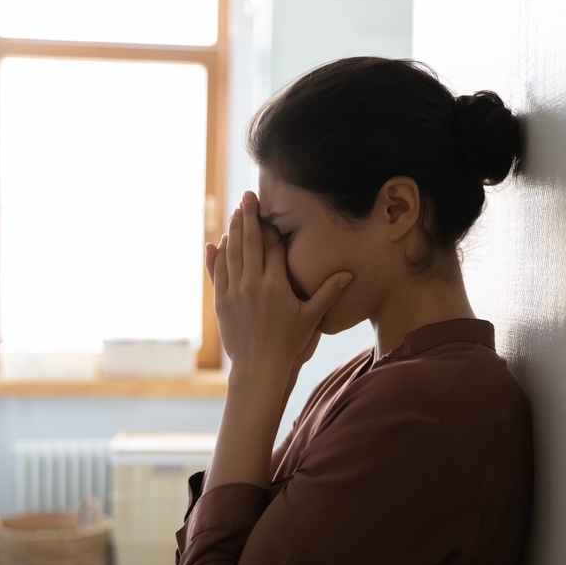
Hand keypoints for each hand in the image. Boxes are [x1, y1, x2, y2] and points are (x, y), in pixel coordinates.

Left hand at [204, 191, 351, 397]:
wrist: (259, 368)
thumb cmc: (289, 343)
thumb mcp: (311, 317)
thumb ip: (328, 293)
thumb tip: (348, 274)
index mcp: (275, 285)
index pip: (273, 247)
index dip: (273, 228)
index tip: (272, 210)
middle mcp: (252, 284)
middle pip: (250, 242)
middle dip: (250, 216)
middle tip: (248, 196)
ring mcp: (234, 292)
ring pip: (232, 253)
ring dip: (234, 230)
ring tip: (237, 212)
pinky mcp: (221, 302)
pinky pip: (218, 272)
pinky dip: (218, 255)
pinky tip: (219, 242)